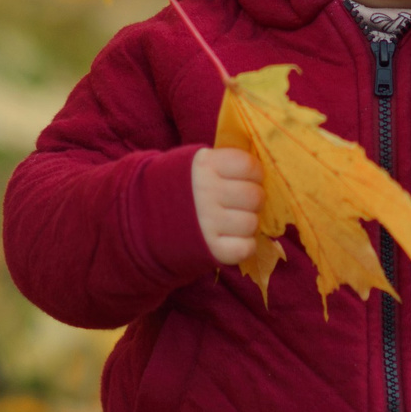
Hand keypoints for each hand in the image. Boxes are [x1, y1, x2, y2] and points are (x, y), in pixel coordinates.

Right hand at [191, 146, 262, 264]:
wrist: (145, 219)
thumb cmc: (184, 188)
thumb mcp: (198, 164)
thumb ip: (227, 163)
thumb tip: (265, 170)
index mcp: (204, 165)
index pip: (250, 165)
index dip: (254, 173)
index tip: (245, 178)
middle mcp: (205, 192)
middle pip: (255, 196)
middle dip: (252, 200)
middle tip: (239, 203)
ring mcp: (207, 221)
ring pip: (252, 223)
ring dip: (247, 223)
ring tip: (232, 221)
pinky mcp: (210, 248)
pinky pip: (246, 248)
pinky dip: (243, 245)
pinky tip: (231, 238)